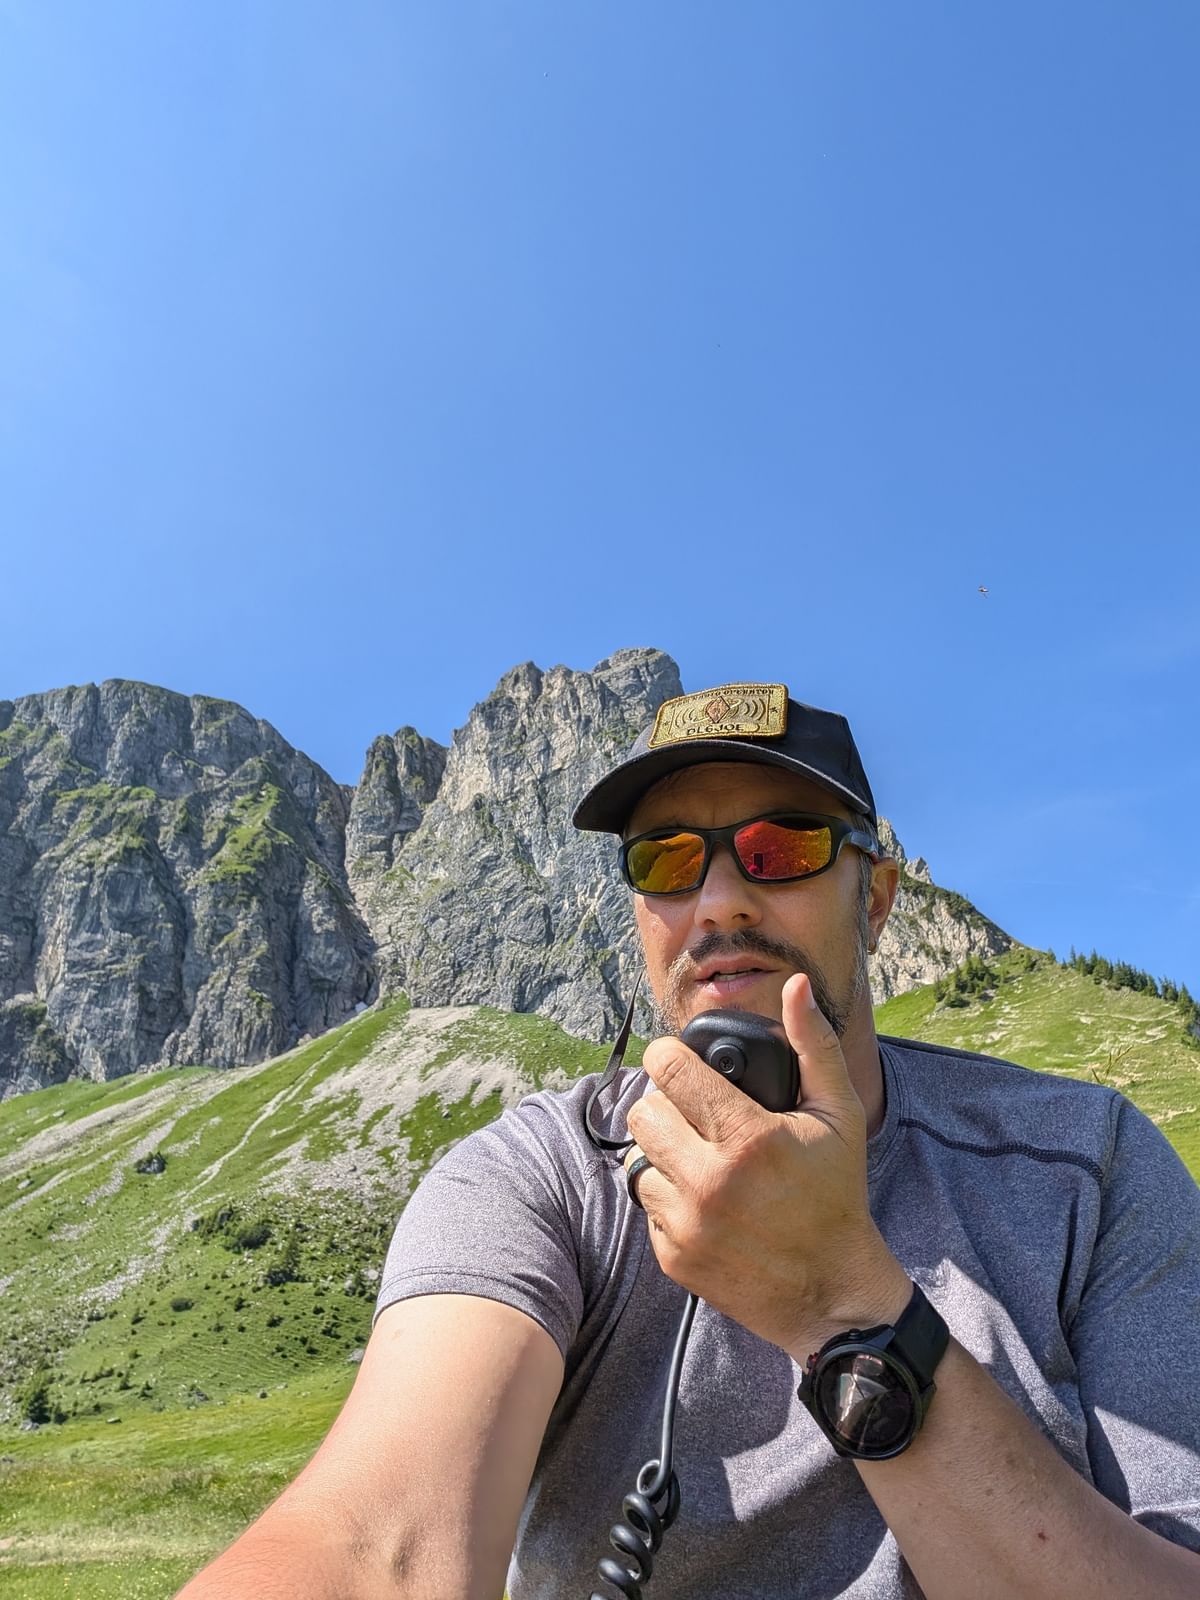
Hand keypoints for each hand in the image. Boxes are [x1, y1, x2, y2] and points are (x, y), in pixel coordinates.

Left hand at [624, 972, 910, 1357]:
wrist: (832, 1294)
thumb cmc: (837, 1196)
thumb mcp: (839, 1115)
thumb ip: (813, 1045)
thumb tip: (797, 986)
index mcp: (749, 1139)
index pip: (671, 1070)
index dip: (670, 1055)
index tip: (679, 1058)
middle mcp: (710, 1182)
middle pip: (643, 1111)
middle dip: (663, 1101)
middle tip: (688, 1107)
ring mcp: (688, 1224)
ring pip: (638, 1158)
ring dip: (662, 1149)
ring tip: (694, 1150)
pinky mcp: (673, 1258)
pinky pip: (646, 1204)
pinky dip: (667, 1195)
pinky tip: (701, 1195)